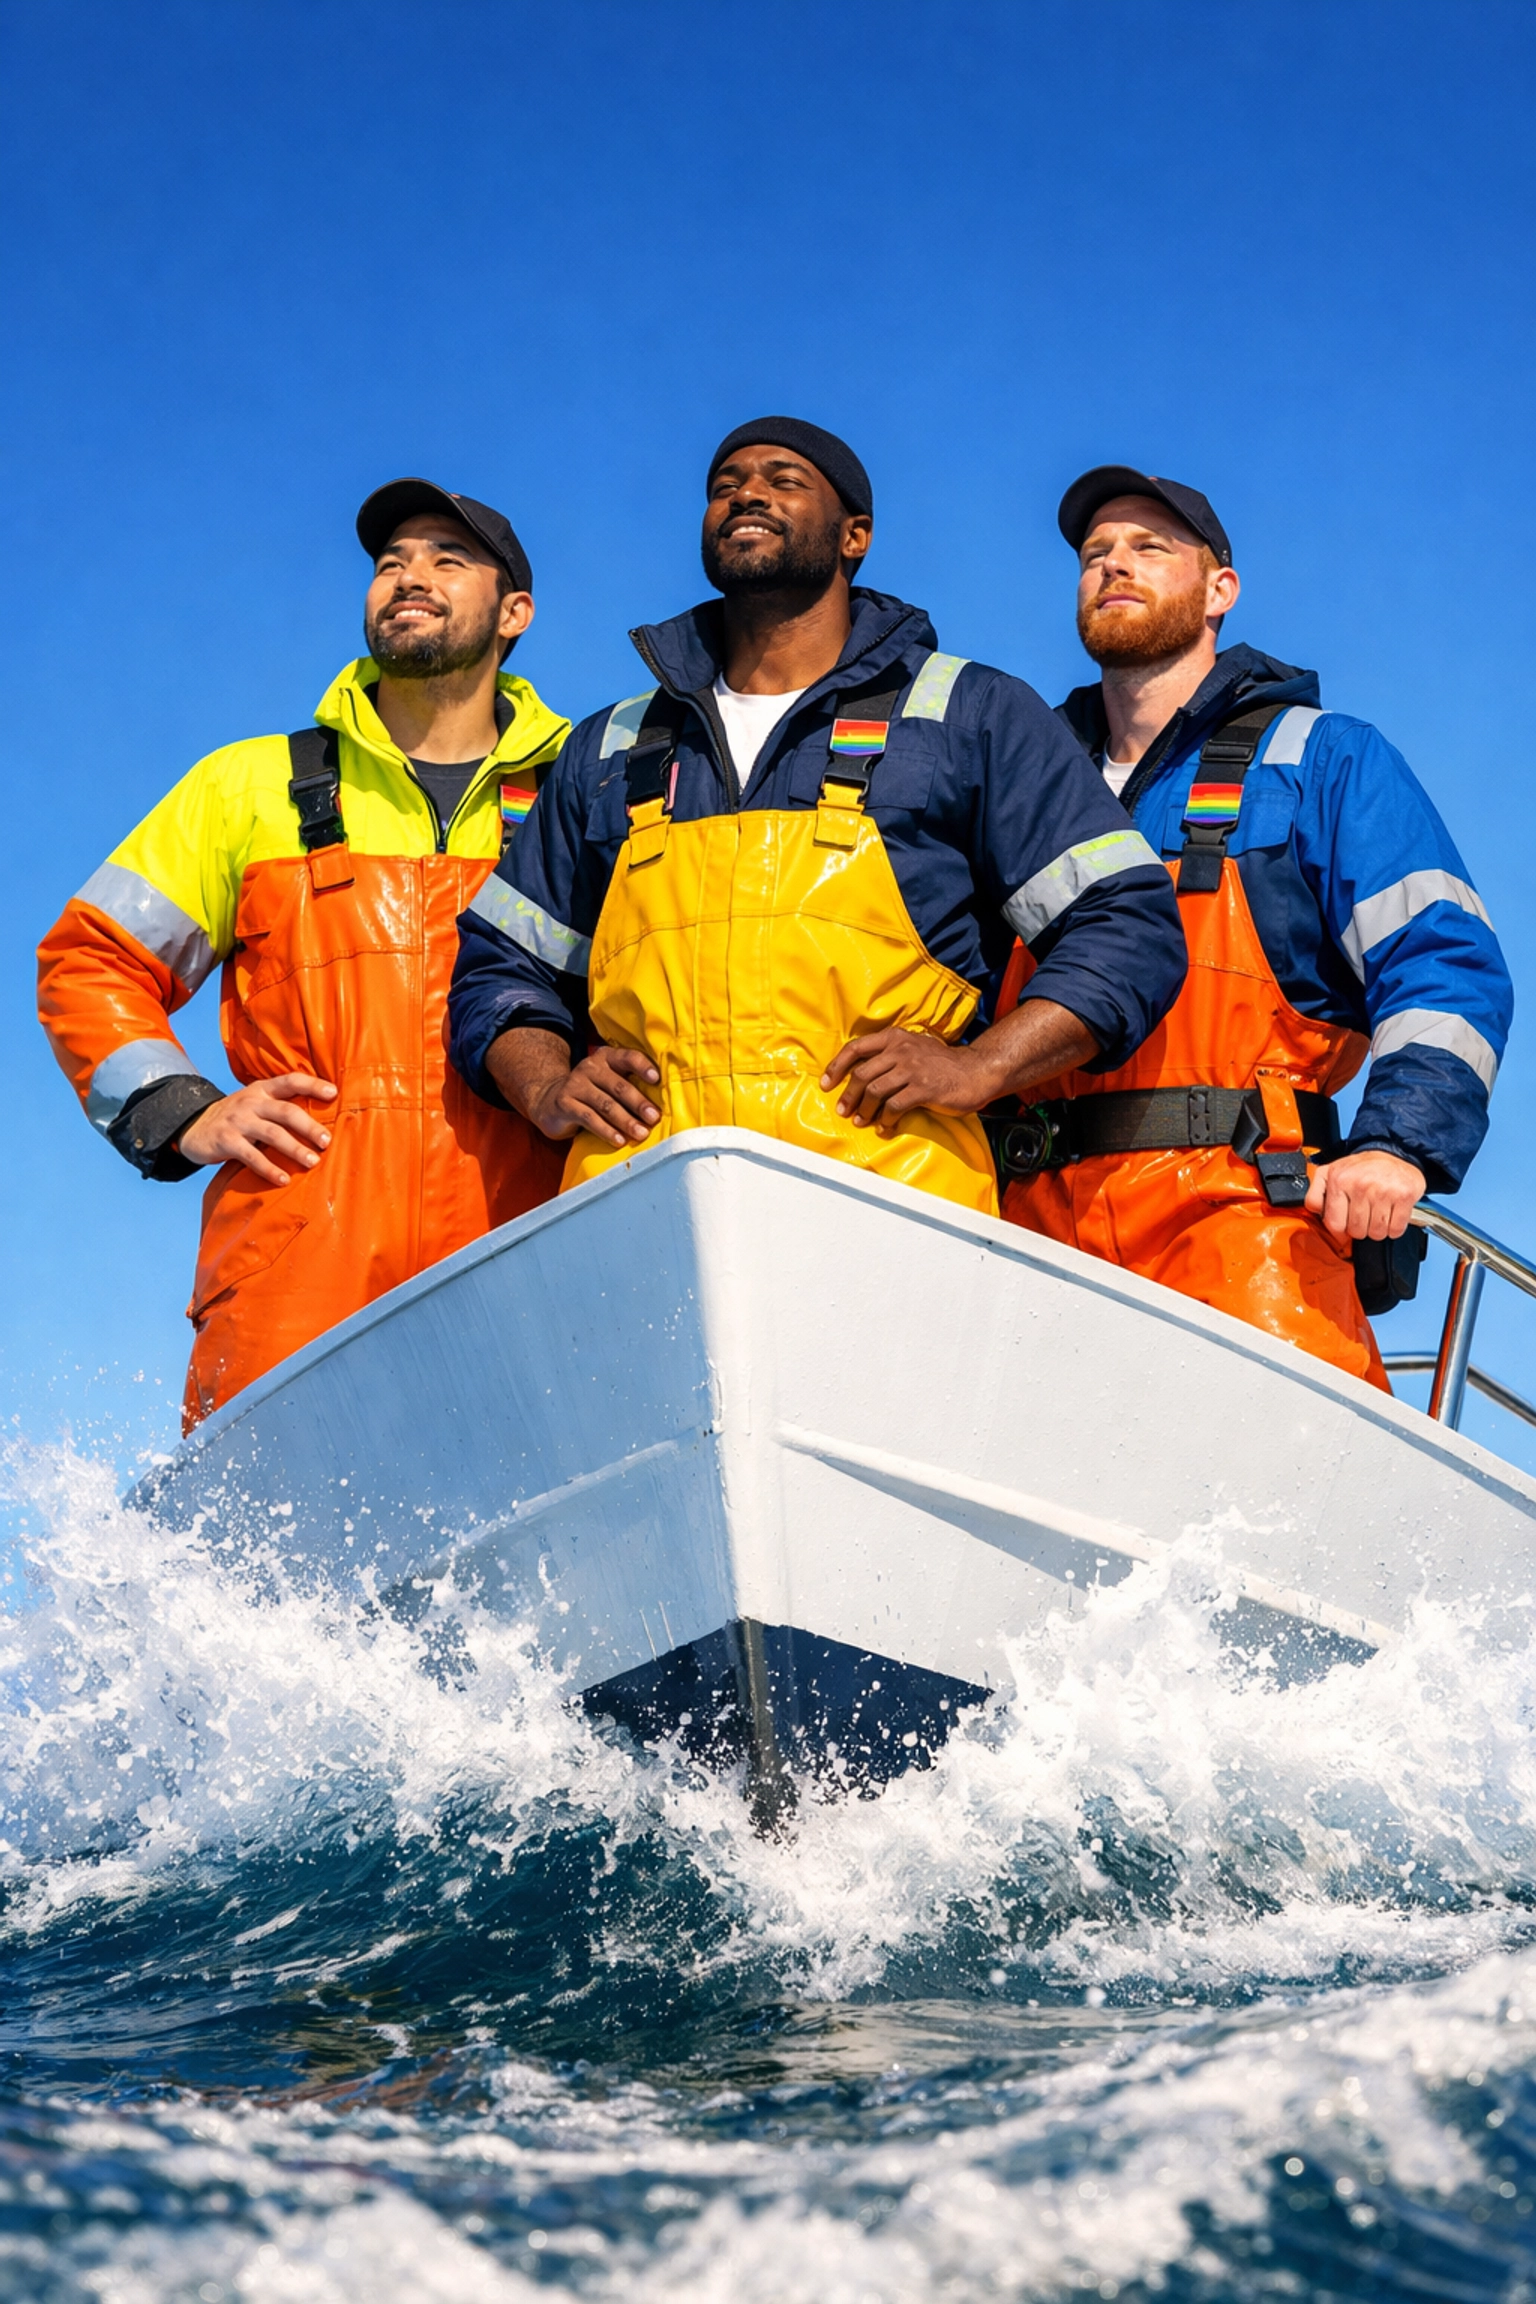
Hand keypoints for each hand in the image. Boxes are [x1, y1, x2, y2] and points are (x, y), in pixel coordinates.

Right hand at [177, 1072, 336, 1185]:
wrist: (194, 1127)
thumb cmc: (237, 1117)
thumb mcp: (255, 1103)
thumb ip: (279, 1106)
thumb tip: (320, 1122)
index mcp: (262, 1089)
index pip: (290, 1081)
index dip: (312, 1084)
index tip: (334, 1093)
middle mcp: (251, 1102)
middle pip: (286, 1112)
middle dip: (309, 1127)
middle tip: (327, 1142)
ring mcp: (238, 1121)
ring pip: (272, 1134)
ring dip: (295, 1149)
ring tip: (313, 1162)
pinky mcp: (226, 1141)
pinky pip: (252, 1156)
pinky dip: (269, 1168)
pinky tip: (284, 1179)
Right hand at [527, 1045, 660, 1147]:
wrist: (550, 1100)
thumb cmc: (592, 1093)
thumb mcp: (608, 1082)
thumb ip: (629, 1084)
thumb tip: (660, 1105)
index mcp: (606, 1058)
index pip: (627, 1057)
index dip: (643, 1067)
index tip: (657, 1079)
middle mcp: (590, 1068)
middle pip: (618, 1085)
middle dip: (638, 1103)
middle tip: (653, 1118)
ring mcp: (575, 1085)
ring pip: (605, 1104)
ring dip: (625, 1120)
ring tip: (641, 1133)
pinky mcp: (565, 1104)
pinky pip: (589, 1118)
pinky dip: (606, 1131)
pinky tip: (619, 1140)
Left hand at [821, 1028, 993, 1136]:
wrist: (976, 1072)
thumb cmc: (942, 1065)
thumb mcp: (915, 1048)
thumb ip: (890, 1055)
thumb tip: (861, 1074)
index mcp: (895, 1038)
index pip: (855, 1048)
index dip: (836, 1067)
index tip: (825, 1084)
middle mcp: (901, 1049)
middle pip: (861, 1074)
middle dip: (847, 1096)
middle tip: (843, 1111)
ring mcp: (912, 1068)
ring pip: (874, 1091)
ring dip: (864, 1110)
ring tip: (861, 1121)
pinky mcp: (923, 1088)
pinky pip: (894, 1107)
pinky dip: (885, 1120)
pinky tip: (885, 1127)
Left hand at [1304, 1148, 1424, 1241]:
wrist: (1394, 1153)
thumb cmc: (1362, 1168)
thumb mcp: (1330, 1173)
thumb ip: (1315, 1194)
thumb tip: (1315, 1213)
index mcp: (1339, 1180)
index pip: (1334, 1224)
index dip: (1340, 1230)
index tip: (1345, 1225)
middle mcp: (1360, 1184)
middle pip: (1357, 1231)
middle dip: (1360, 1228)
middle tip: (1364, 1214)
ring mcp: (1383, 1190)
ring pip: (1377, 1233)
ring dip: (1378, 1229)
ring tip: (1377, 1214)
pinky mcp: (1404, 1196)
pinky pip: (1396, 1229)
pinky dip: (1394, 1228)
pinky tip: (1391, 1214)